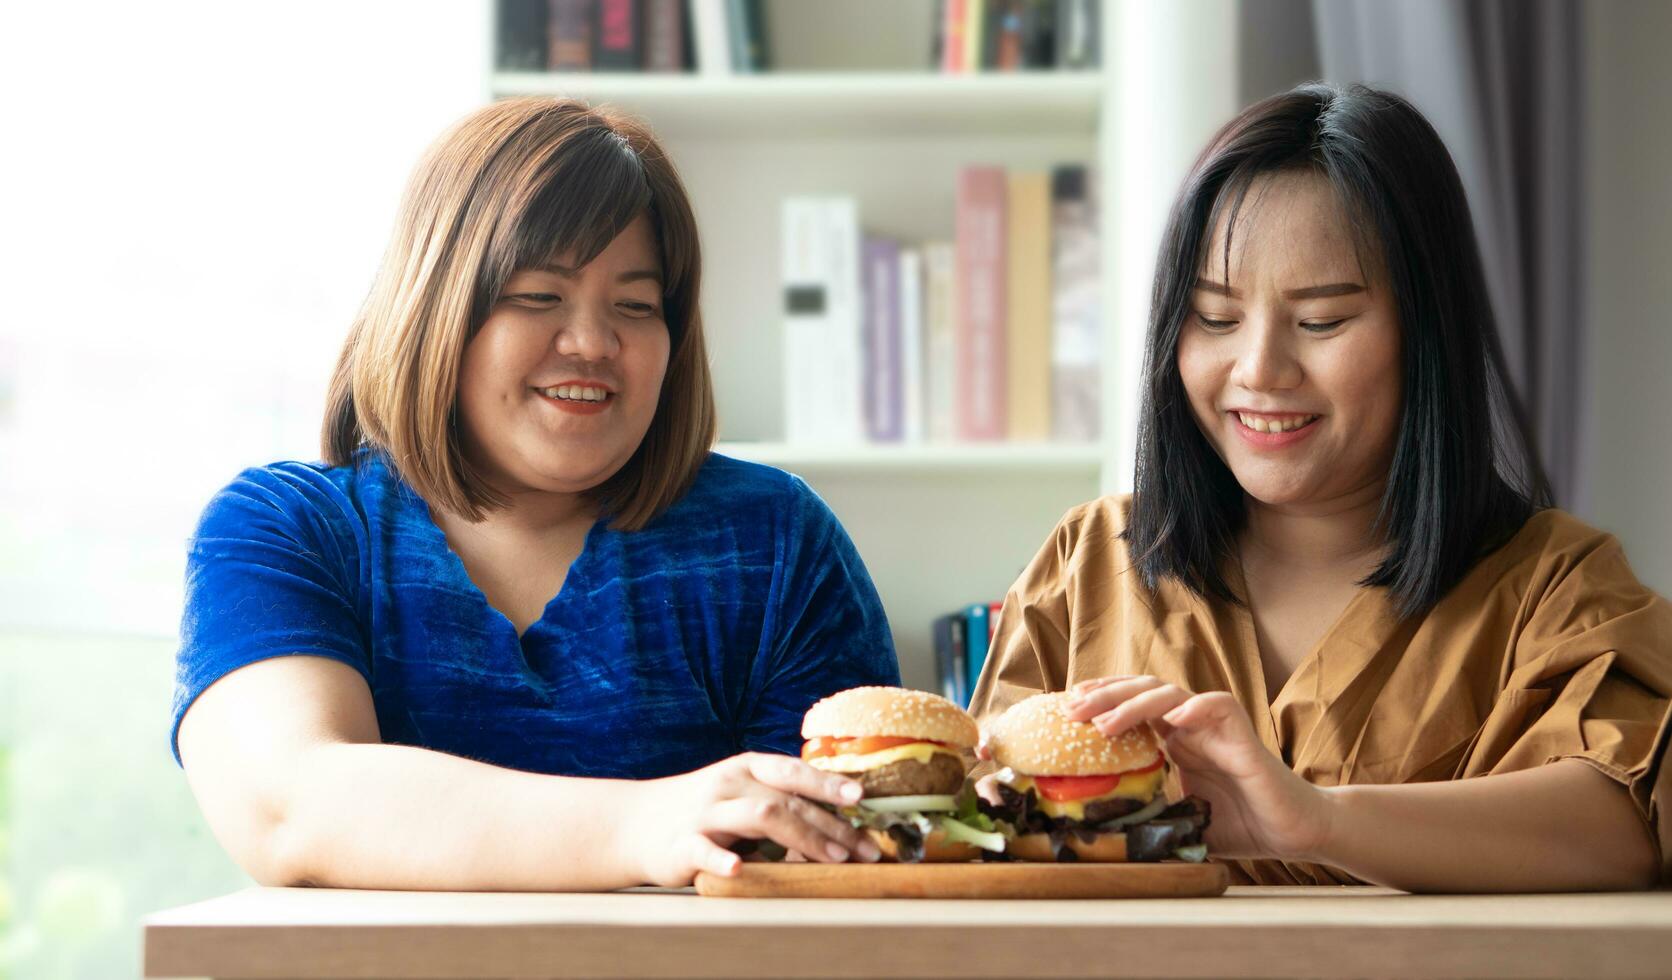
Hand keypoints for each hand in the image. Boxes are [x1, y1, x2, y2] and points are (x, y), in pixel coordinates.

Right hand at [627, 753, 881, 886]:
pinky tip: (739, 867)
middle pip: (787, 800)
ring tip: (832, 858)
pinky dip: (721, 858)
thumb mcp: (740, 794)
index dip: (828, 782)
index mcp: (746, 767)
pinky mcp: (681, 842)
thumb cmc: (702, 810)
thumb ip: (780, 802)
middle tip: (865, 849)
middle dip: (832, 825)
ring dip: (802, 836)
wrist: (634, 823)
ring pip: (759, 815)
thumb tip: (837, 825)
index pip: (793, 771)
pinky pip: (703, 849)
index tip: (860, 796)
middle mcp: (728, 784)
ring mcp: (705, 812)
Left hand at [1065, 676, 1330, 861]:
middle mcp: (1191, 726)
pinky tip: (1175, 718)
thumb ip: (1150, 819)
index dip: (1100, 701)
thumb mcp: (1181, 822)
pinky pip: (1219, 707)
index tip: (1066, 708)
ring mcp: (1216, 728)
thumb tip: (1104, 837)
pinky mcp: (1243, 737)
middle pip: (1142, 693)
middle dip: (1105, 696)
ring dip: (1135, 704)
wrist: (1293, 832)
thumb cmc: (1242, 825)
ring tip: (1104, 723)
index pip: (1130, 706)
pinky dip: (1197, 707)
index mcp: (1174, 740)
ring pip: (1171, 695)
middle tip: (1071, 709)